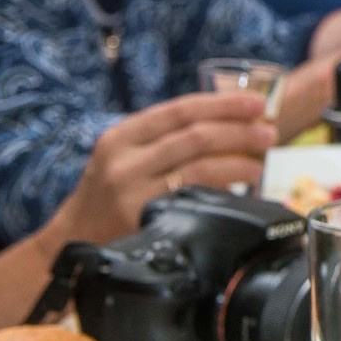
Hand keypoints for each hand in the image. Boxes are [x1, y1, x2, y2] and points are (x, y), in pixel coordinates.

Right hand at [50, 93, 277, 240]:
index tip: (256, 102)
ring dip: (239, 161)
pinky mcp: (142, 217)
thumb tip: (233, 122)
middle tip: (268, 133)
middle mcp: (124, 159)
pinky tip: (241, 188)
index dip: (222, 104)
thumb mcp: (125, 156)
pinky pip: (194, 196)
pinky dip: (223, 188)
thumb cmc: (111, 193)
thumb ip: (166, 138)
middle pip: (195, 136)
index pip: (180, 110)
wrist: (73, 238)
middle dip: (239, 132)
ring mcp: (132, 190)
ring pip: (199, 166)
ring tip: (260, 162)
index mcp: (122, 135)